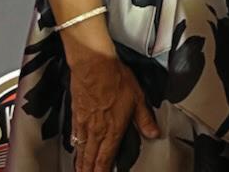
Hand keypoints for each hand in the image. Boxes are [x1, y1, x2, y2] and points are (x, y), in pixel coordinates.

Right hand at [67, 49, 159, 171]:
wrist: (94, 66)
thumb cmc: (116, 79)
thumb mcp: (138, 98)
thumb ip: (145, 119)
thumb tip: (154, 133)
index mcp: (112, 129)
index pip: (106, 158)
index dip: (103, 171)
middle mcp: (96, 130)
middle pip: (90, 158)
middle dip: (89, 170)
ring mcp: (84, 124)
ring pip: (81, 149)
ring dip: (80, 162)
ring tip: (80, 170)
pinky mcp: (76, 115)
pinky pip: (74, 136)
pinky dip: (75, 146)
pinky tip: (75, 148)